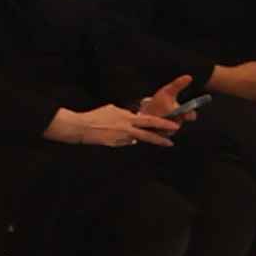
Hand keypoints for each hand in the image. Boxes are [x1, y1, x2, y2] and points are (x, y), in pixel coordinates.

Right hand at [46, 95, 182, 148]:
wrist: (81, 126)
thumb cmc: (96, 116)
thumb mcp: (112, 110)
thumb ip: (125, 115)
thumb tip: (132, 117)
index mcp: (127, 117)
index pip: (150, 120)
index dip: (163, 124)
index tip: (174, 127)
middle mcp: (127, 129)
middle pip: (147, 135)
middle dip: (160, 139)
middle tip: (171, 142)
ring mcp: (121, 139)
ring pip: (133, 139)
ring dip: (131, 137)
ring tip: (115, 130)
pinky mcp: (114, 145)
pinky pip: (122, 143)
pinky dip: (120, 139)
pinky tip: (110, 135)